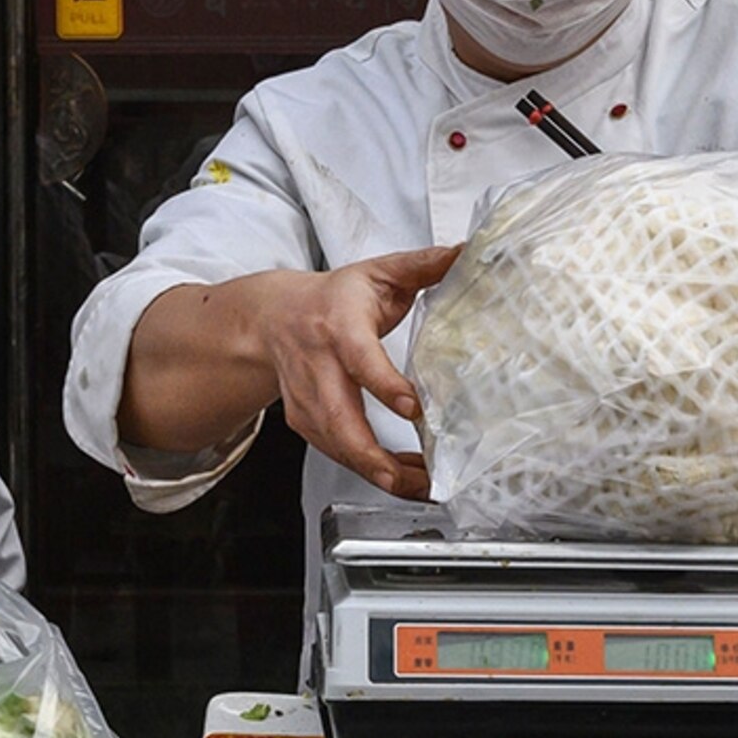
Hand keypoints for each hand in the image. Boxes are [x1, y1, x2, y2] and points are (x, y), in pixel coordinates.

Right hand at [248, 246, 459, 496]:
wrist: (273, 318)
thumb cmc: (332, 298)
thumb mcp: (376, 273)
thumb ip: (421, 265)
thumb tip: (464, 252)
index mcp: (338, 327)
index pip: (360, 359)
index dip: (384, 386)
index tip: (414, 408)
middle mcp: (317, 368)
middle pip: (339, 420)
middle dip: (376, 457)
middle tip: (416, 478)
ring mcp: (307, 399)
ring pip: (338, 446)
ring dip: (380, 472)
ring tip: (422, 485)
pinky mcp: (304, 422)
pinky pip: (338, 454)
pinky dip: (370, 470)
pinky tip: (403, 476)